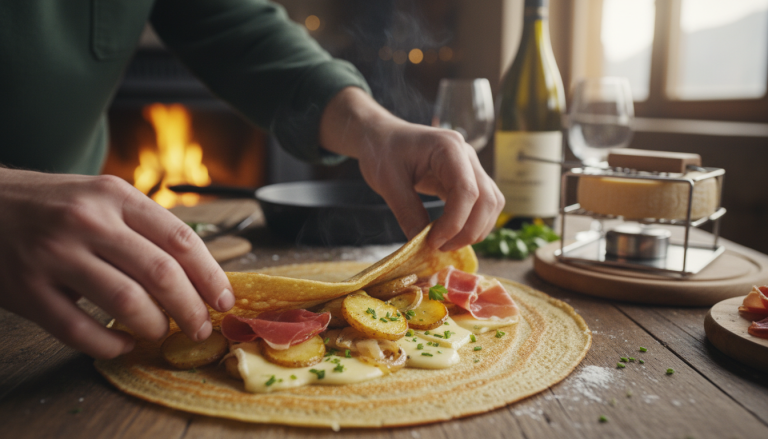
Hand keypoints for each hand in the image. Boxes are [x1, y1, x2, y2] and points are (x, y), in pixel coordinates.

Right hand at [0, 169, 233, 358]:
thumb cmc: (53, 204)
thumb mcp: (102, 196)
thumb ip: (145, 227)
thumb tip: (198, 273)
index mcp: (115, 196)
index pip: (181, 239)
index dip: (211, 276)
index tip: (224, 300)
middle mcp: (88, 222)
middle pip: (161, 274)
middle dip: (191, 309)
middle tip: (201, 327)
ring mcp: (55, 256)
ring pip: (126, 304)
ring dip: (154, 327)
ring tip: (161, 333)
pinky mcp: (27, 290)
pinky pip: (80, 331)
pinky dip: (110, 346)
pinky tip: (122, 344)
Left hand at [320, 87, 504, 250]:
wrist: (381, 136)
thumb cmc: (382, 152)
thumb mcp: (387, 182)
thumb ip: (406, 212)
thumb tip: (421, 245)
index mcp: (448, 148)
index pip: (466, 190)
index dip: (454, 223)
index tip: (433, 242)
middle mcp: (467, 155)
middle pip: (487, 199)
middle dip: (468, 231)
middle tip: (440, 247)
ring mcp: (471, 166)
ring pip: (491, 203)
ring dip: (475, 230)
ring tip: (446, 244)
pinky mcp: (468, 178)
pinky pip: (483, 204)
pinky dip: (472, 223)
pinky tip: (451, 234)